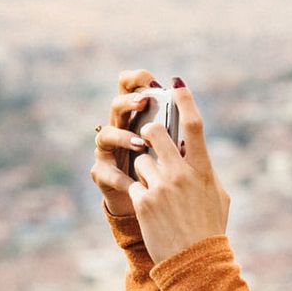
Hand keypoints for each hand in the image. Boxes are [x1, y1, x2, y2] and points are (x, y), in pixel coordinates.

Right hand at [91, 70, 175, 219]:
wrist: (151, 210)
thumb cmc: (167, 178)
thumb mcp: (177, 157)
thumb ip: (179, 142)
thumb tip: (190, 134)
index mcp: (139, 119)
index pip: (132, 89)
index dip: (138, 80)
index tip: (153, 81)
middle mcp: (121, 129)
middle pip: (117, 105)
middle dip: (130, 101)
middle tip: (145, 102)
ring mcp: (108, 150)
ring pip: (106, 135)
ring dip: (123, 136)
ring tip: (141, 144)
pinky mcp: (101, 173)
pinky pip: (106, 171)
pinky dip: (119, 176)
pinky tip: (132, 182)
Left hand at [127, 77, 229, 261]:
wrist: (195, 264)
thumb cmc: (210, 229)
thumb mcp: (218, 197)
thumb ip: (205, 171)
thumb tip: (193, 151)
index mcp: (203, 170)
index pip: (194, 125)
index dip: (185, 99)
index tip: (176, 83)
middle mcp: (181, 173)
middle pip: (156, 134)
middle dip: (148, 131)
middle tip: (148, 135)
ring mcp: (160, 187)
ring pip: (141, 160)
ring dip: (144, 170)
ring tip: (158, 194)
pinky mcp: (142, 201)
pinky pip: (133, 183)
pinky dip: (140, 193)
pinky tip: (153, 211)